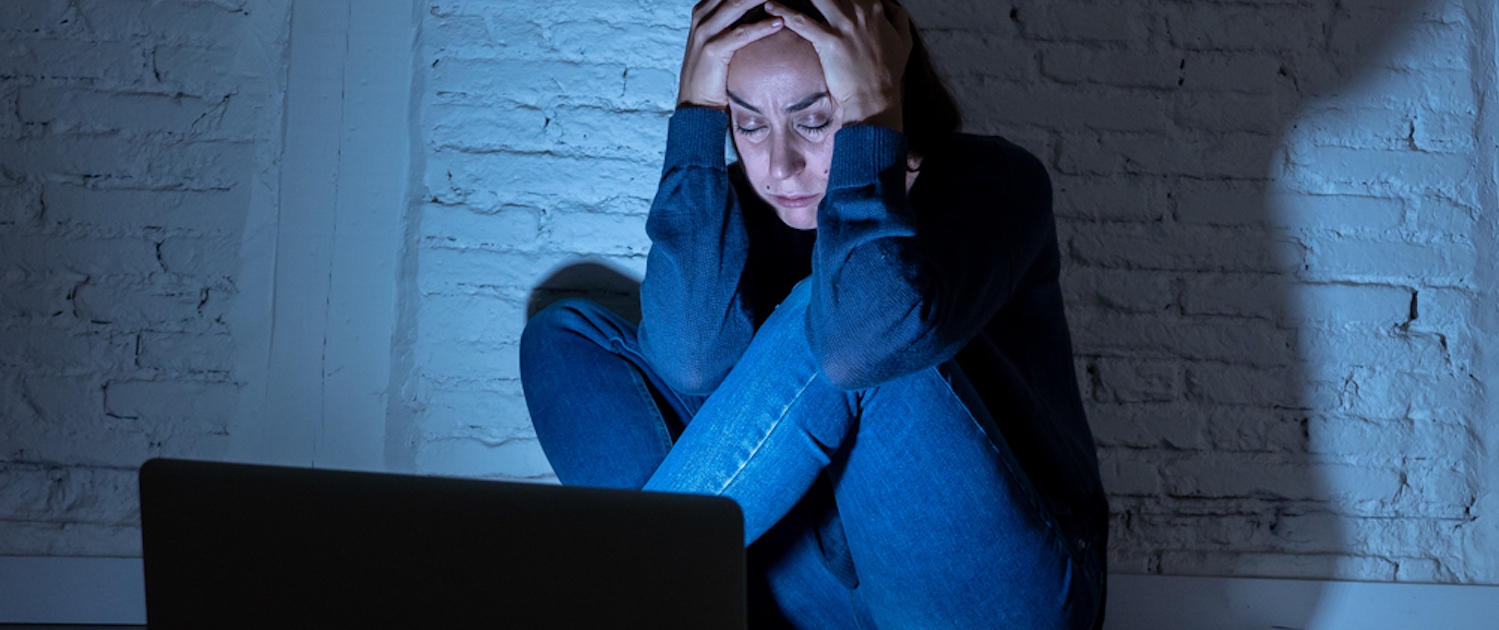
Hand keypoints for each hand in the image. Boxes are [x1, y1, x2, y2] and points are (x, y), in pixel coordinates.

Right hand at [678, 0, 786, 109]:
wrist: (695, 103)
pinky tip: (779, 22)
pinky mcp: (713, 50)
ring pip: (736, 5)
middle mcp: (701, 18)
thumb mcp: (715, 42)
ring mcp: (705, 33)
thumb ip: (727, 24)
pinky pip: (742, 34)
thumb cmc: (710, 73)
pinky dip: (762, 27)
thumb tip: (754, 13)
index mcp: (702, 12)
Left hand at [764, 0, 911, 130]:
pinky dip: (783, 12)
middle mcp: (859, 12)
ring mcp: (844, 26)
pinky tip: (770, 6)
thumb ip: (897, 16)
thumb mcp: (904, 41)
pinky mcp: (829, 42)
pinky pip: (801, 22)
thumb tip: (887, 2)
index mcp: (875, 9)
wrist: (875, 99)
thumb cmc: (888, 73)